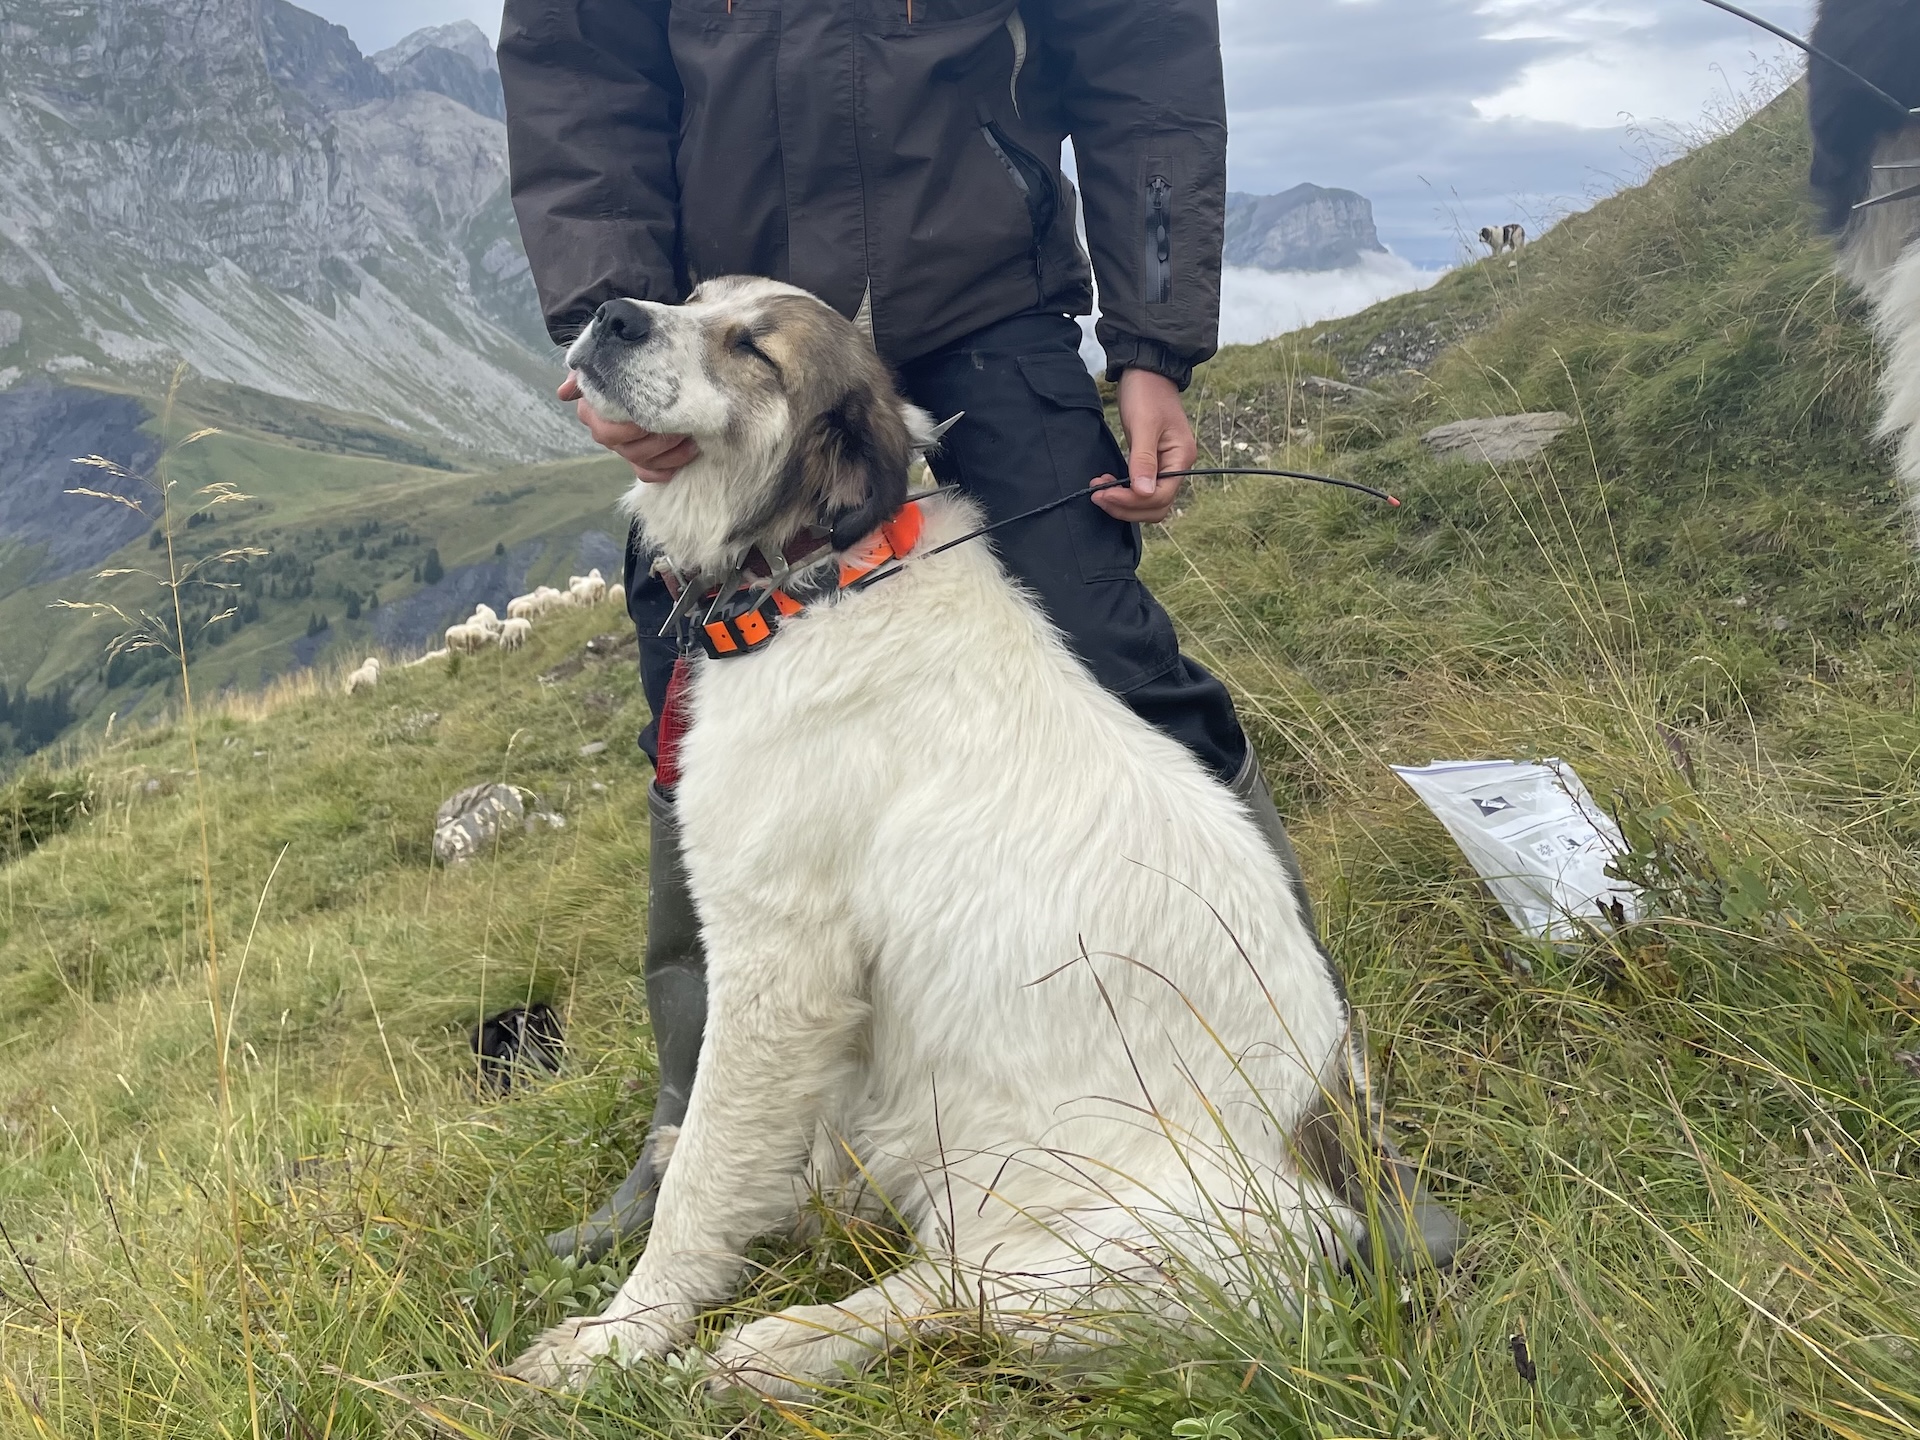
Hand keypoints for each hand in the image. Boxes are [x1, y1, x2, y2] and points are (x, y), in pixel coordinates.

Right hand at [559, 373, 697, 482]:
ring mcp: (623, 448)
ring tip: (691, 438)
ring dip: (668, 454)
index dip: (632, 427)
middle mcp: (606, 433)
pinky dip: (665, 470)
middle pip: (627, 450)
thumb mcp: (600, 358)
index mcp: (593, 413)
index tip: (655, 412)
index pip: (608, 429)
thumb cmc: (616, 360)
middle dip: (656, 441)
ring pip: (641, 462)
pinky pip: (648, 473)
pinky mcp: (639, 458)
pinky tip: (685, 456)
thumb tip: (564, 392)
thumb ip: (584, 373)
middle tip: (680, 426)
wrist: (629, 366)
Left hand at [1093, 368, 1193, 524]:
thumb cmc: (1146, 393)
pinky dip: (1124, 492)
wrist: (1146, 372)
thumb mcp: (1143, 425)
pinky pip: (1141, 488)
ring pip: (1148, 501)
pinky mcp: (1152, 463)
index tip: (1104, 494)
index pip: (1159, 496)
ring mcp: (1165, 466)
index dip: (1132, 501)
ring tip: (1099, 491)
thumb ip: (1143, 460)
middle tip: (1098, 497)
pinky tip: (1107, 483)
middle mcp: (1177, 466)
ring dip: (1124, 502)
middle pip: (1156, 506)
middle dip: (1126, 507)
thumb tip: (1143, 493)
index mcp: (1181, 458)